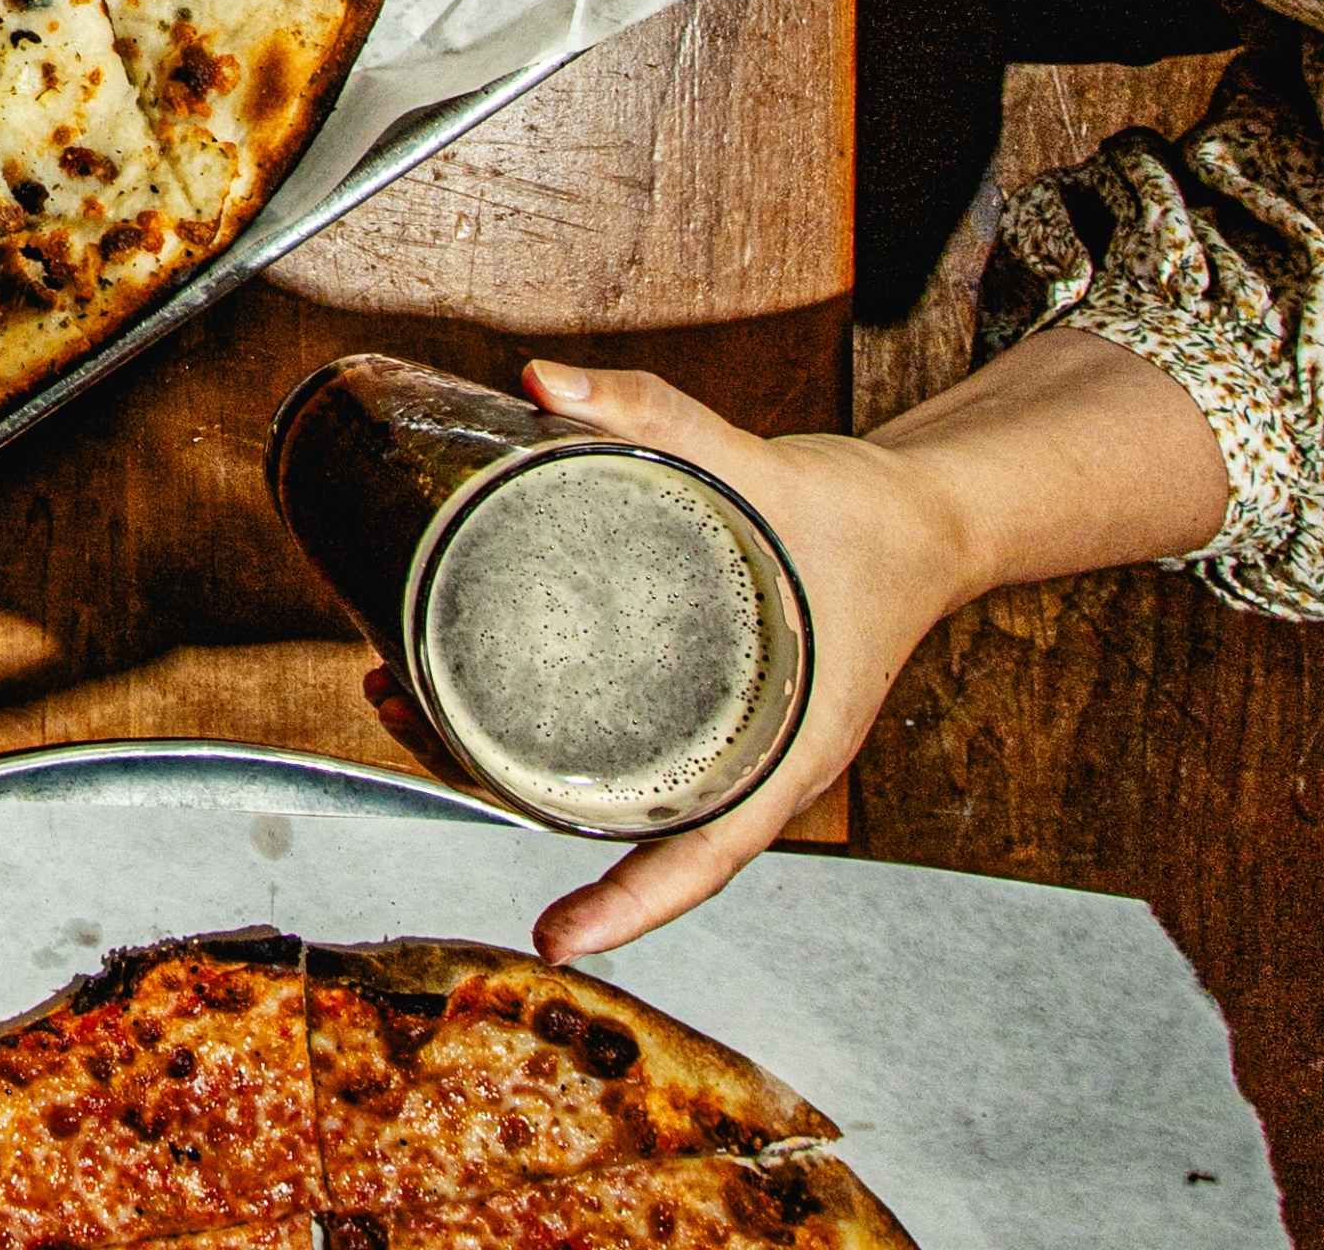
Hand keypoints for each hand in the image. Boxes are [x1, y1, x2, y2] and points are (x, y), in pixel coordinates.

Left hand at [360, 364, 981, 967]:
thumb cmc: (863, 518)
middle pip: (619, 819)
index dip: (628, 905)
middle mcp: (747, 761)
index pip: (703, 857)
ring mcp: (720, 735)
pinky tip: (467, 680)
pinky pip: (612, 737)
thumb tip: (541, 383)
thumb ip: (657, 418)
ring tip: (399, 690)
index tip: (554, 939)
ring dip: (497, 749)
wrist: (925, 517)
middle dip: (497, 785)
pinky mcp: (698, 698)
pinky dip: (537, 723)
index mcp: (786, 748)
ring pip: (603, 779)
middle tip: (398, 718)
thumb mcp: (767, 468)